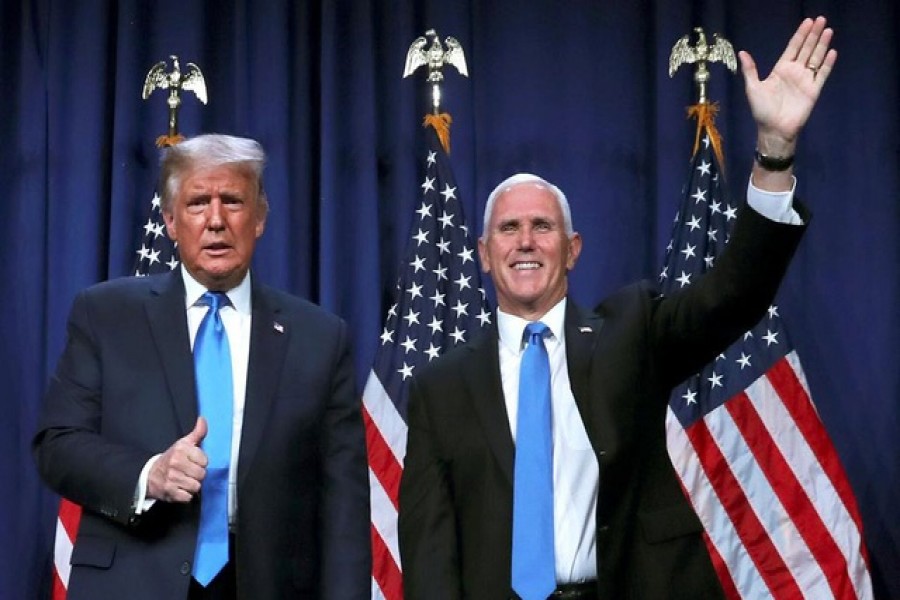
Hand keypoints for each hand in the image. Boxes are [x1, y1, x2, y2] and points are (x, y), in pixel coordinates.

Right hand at [147, 417, 208, 502]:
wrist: (149, 475)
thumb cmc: (170, 458)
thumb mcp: (183, 443)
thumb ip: (197, 433)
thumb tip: (203, 420)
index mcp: (181, 450)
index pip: (205, 461)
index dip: (201, 463)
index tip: (194, 462)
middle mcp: (175, 463)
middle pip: (202, 474)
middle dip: (197, 475)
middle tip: (189, 472)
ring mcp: (172, 478)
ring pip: (196, 486)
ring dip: (192, 485)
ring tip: (184, 480)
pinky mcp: (169, 492)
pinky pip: (188, 497)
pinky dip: (186, 495)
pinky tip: (180, 489)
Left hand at [739, 16, 836, 155]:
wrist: (774, 129)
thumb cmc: (762, 110)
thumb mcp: (753, 88)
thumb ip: (750, 70)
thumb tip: (742, 52)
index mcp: (780, 69)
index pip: (793, 47)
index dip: (800, 34)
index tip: (808, 21)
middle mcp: (794, 72)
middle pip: (806, 49)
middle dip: (813, 34)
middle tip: (821, 19)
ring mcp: (805, 80)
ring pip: (816, 58)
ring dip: (822, 44)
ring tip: (828, 30)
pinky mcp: (813, 90)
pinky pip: (822, 74)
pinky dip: (827, 63)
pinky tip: (832, 51)